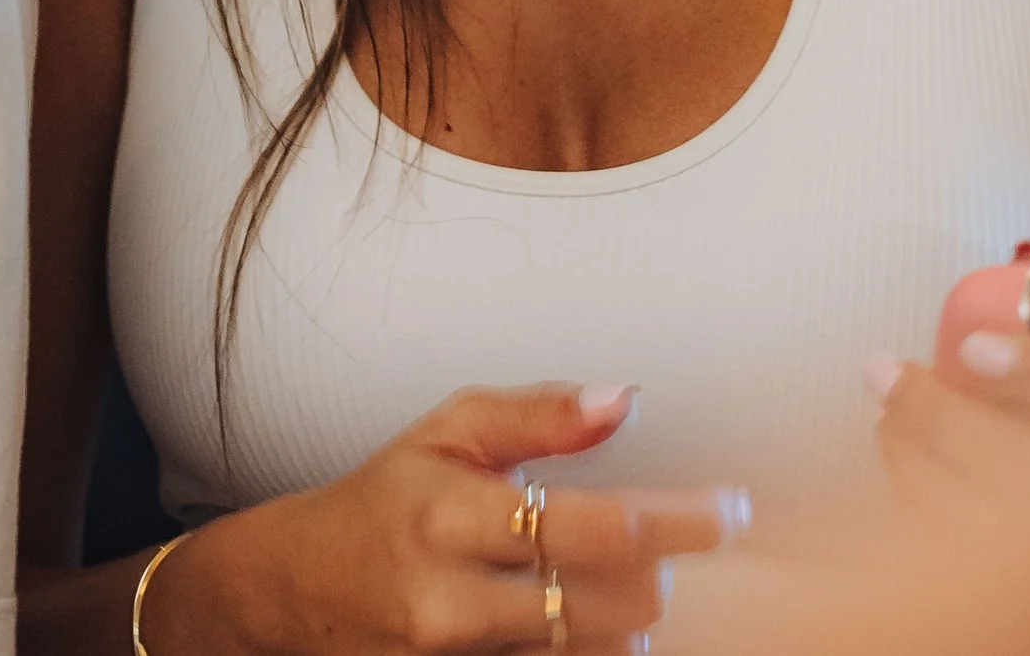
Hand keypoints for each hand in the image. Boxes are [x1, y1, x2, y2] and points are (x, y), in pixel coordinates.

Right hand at [166, 382, 744, 652]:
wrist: (298, 588)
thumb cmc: (386, 497)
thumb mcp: (451, 428)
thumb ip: (541, 414)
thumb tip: (624, 400)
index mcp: (453, 516)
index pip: (592, 526)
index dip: (677, 520)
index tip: (732, 511)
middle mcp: (453, 601)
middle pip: (607, 605)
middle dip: (656, 572)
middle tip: (657, 543)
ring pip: (593, 653)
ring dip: (628, 618)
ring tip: (615, 580)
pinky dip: (591, 649)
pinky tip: (589, 620)